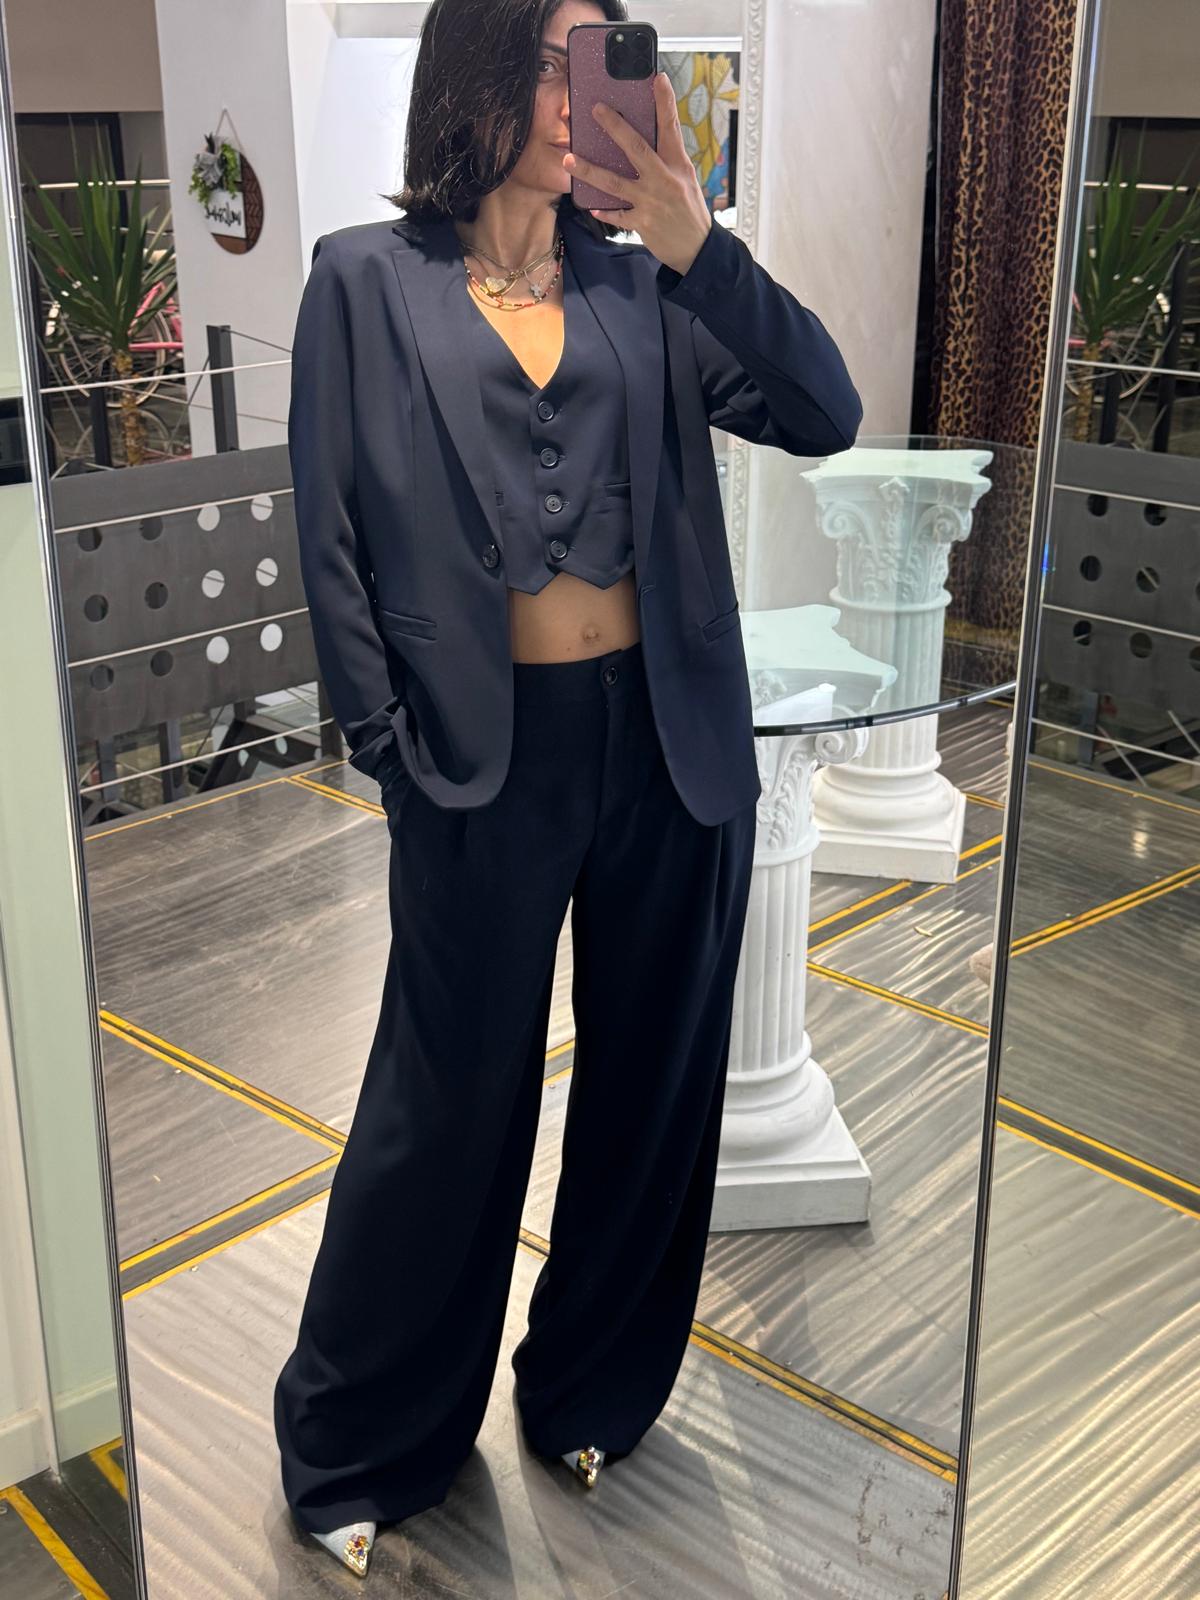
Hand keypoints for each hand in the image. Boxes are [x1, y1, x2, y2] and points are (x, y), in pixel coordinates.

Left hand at [562, 71, 713, 276]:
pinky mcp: (642, 223)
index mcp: (678, 165)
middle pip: (636, 148)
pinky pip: (617, 214)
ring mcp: (651, 202)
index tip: (658, 79)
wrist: (697, 249)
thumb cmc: (689, 209)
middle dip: (615, 127)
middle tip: (595, 110)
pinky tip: (590, 205)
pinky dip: (604, 210)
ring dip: (589, 170)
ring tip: (569, 159)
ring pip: (615, 182)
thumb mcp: (684, 178)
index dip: (665, 102)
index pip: (672, 127)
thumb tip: (641, 138)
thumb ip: (666, 158)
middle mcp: (664, 180)